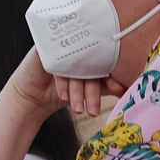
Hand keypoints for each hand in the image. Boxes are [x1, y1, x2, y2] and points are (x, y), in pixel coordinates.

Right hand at [7, 48, 125, 118]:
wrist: (33, 96)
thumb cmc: (63, 92)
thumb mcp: (88, 90)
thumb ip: (106, 87)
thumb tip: (125, 90)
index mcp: (91, 53)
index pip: (105, 62)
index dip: (112, 77)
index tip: (116, 90)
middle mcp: (78, 47)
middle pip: (91, 66)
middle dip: (92, 92)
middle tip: (93, 111)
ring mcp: (63, 47)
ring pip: (75, 67)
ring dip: (77, 90)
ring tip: (78, 109)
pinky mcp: (47, 50)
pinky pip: (58, 65)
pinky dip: (63, 82)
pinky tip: (64, 96)